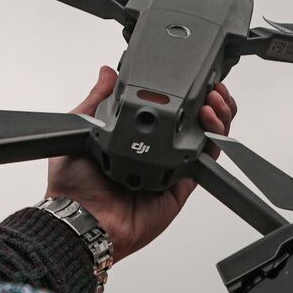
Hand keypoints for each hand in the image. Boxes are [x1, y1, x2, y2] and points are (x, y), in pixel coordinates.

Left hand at [46, 66, 236, 261]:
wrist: (83, 220)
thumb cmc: (74, 185)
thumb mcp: (82, 129)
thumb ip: (97, 100)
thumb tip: (106, 72)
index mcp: (135, 136)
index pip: (168, 107)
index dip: (185, 91)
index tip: (193, 75)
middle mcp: (156, 150)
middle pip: (195, 120)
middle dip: (210, 99)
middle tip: (212, 87)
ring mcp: (172, 166)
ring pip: (207, 137)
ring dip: (218, 114)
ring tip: (214, 99)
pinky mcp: (183, 185)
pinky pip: (207, 161)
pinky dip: (215, 139)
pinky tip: (210, 121)